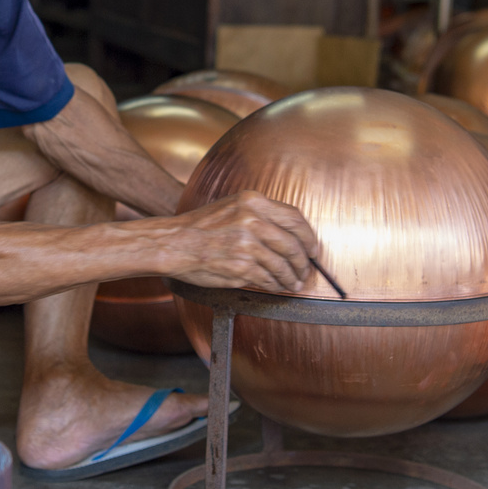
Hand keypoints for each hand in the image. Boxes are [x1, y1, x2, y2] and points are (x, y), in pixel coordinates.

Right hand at [148, 190, 318, 293]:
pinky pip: (268, 279)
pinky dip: (276, 285)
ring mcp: (247, 245)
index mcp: (253, 202)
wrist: (174, 243)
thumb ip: (260, 215)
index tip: (312, 248)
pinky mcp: (241, 267)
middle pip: (293, 245)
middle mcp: (252, 220)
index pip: (294, 219)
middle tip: (306, 270)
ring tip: (294, 283)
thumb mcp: (232, 206)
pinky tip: (277, 286)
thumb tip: (289, 235)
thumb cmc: (201, 226)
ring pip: (283, 266)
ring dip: (292, 278)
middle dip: (304, 262)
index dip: (308, 237)